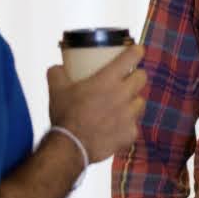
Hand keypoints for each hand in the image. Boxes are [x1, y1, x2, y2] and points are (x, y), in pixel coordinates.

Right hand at [47, 44, 145, 162]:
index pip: (130, 58)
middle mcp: (123, 95)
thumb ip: (56, 73)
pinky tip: (118, 126)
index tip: (137, 51)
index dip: (136, 51)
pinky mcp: (130, 133)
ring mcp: (129, 115)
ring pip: (141, 102)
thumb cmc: (65, 116)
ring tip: (124, 103)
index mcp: (108, 80)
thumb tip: (58, 68)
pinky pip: (134, 125)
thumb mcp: (56, 89)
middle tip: (128, 79)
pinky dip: (127, 125)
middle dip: (136, 76)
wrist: (70, 146)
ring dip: (134, 101)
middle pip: (142, 78)